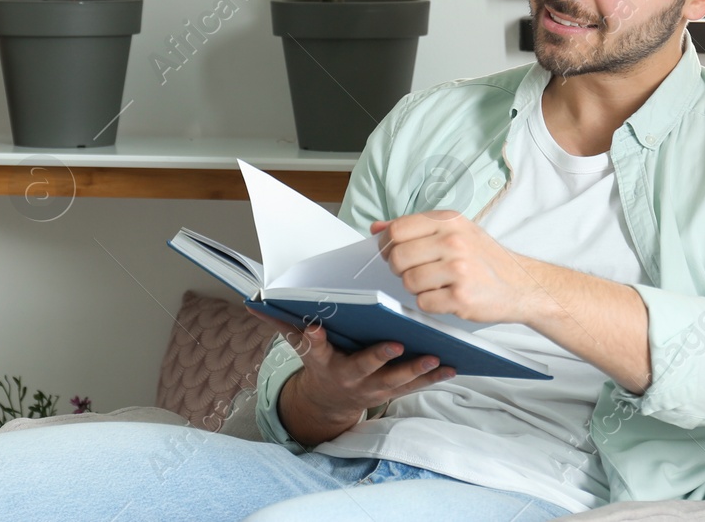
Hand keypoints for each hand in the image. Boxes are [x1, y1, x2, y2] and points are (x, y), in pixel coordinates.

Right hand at [245, 308, 454, 434]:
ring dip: (417, 371)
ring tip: (436, 357)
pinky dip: (433, 378)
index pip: (314, 348)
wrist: (331, 401)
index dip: (313, 340)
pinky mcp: (392, 392)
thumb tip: (254, 303)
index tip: (315, 329)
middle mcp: (349, 377)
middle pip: (364, 367)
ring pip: (396, 381)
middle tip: (395, 343)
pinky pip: (414, 387)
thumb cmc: (319, 362)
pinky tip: (451, 366)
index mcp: (324, 361)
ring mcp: (373, 388)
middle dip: (380, 357)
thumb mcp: (297, 345)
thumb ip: (280, 323)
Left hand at [372, 210, 547, 325]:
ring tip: (435, 284)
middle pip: (398, 257)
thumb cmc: (484, 258)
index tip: (392, 253)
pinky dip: (430, 303)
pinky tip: (446, 296)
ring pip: (408, 281)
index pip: (397, 230)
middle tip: (414, 271)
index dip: (387, 245)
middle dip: (399, 269)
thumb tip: (376, 228)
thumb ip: (414, 227)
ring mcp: (458, 269)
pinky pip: (423, 302)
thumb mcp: (454, 230)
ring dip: (416, 287)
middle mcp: (453, 241)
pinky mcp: (461, 297)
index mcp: (449, 220)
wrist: (522, 285)